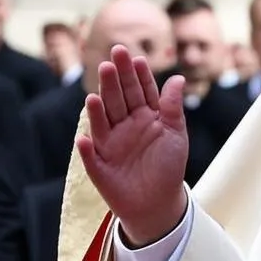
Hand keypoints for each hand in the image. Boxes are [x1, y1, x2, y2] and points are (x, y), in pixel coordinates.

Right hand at [76, 45, 188, 245]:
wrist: (159, 201)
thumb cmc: (169, 166)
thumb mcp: (175, 134)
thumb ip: (172, 108)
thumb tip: (177, 78)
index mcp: (144, 116)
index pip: (140, 91)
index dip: (138, 75)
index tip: (136, 58)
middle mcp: (124, 125)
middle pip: (118, 99)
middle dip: (115, 80)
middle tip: (112, 59)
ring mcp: (110, 143)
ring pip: (102, 121)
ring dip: (97, 108)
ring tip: (96, 94)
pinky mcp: (99, 165)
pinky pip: (90, 156)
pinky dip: (85, 149)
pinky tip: (83, 138)